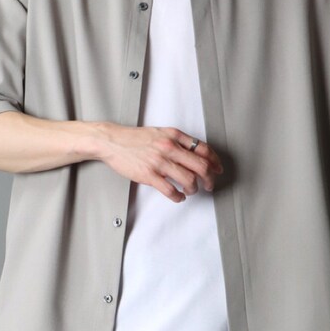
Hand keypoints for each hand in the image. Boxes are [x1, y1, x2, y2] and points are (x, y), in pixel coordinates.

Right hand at [96, 124, 223, 202]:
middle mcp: (169, 147)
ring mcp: (159, 162)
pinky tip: (179, 196)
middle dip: (210, 179)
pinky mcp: (149, 175)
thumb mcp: (160, 133)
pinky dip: (179, 196)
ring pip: (189, 180)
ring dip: (194, 189)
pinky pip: (171, 190)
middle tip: (209, 185)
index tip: (217, 169)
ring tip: (190, 191)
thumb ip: (177, 141)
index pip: (203, 149)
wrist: (112, 141)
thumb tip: (195, 154)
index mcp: (174, 136)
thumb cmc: (134, 139)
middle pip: (201, 166)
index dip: (214, 161)